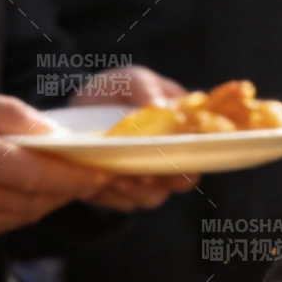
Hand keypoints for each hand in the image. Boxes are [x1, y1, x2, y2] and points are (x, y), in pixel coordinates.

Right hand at [0, 88, 117, 245]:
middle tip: (96, 174)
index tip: (103, 169)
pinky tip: (32, 193)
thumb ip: (8, 115)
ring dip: (52, 200)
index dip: (74, 174)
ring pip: (25, 215)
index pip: (33, 171)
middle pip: (35, 198)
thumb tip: (56, 133)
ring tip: (68, 181)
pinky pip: (7, 225)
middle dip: (70, 187)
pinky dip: (26, 209)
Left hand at [74, 66, 198, 208]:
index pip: (199, 153)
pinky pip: (123, 202)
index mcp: (183, 133)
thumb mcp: (130, 79)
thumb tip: (159, 105)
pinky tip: (100, 182)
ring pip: (152, 196)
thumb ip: (144, 87)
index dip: (194, 161)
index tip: (181, 163)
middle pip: (180, 181)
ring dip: (137, 191)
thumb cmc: (116, 90)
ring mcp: (148, 178)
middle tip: (146, 176)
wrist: (82, 108)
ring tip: (118, 178)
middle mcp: (170, 160)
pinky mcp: (122, 192)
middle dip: (165, 182)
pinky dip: (112, 195)